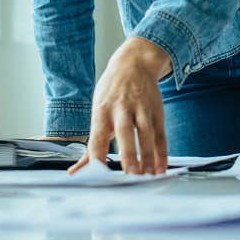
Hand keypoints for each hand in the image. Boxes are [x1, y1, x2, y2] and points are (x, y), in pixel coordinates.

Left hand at [69, 38, 170, 175]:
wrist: (134, 64)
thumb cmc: (111, 93)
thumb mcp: (97, 112)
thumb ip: (92, 144)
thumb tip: (77, 171)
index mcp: (102, 112)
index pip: (97, 137)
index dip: (97, 154)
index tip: (99, 173)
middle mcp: (122, 109)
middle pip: (125, 132)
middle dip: (129, 154)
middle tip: (131, 174)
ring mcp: (142, 109)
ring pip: (146, 134)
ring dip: (148, 156)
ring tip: (148, 175)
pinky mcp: (157, 111)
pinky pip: (161, 134)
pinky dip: (162, 152)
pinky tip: (161, 166)